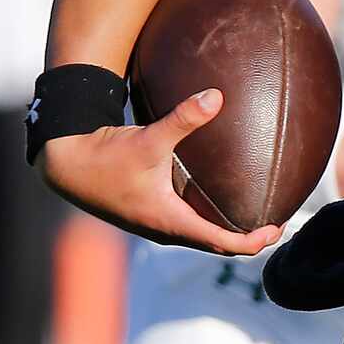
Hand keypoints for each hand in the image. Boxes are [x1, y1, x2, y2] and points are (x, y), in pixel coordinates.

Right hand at [38, 89, 281, 255]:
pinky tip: (218, 201)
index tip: (277, 228)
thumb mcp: (149, 137)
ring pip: (200, 239)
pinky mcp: (147, 217)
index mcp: (171, 221)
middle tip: (276, 223)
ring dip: (228, 233)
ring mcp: (155, 227)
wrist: (65, 165)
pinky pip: (186, 227)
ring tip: (254, 215)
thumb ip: (184, 118)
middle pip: (217, 246)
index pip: (224, 243)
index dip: (254, 241)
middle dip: (248, 239)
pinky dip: (208, 222)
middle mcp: (165, 230)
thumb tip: (217, 96)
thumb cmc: (105, 156)